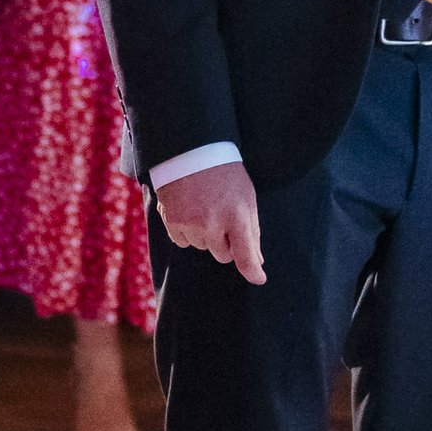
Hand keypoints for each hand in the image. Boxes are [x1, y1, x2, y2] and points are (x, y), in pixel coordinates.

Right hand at [155, 157, 264, 284]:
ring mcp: (191, 224)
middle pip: (223, 255)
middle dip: (225, 242)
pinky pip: (183, 242)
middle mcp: (213, 224)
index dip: (253, 271)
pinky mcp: (172, 223)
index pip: (245, 254)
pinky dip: (187, 231)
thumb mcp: (246, 196)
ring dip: (205, 235)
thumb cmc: (224, 174)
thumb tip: (257, 261)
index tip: (259, 279)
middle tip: (222, 216)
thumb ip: (251, 230)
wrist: (190, 152)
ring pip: (202, 248)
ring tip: (205, 207)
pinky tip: (189, 209)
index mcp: (236, 216)